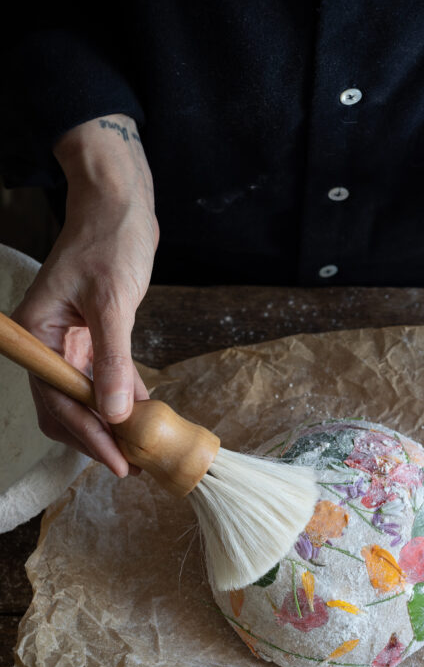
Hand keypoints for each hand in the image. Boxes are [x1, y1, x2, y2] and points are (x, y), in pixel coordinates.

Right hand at [12, 115, 158, 475]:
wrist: (118, 202)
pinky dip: (121, 397)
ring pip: (83, 398)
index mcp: (36, 333)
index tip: (118, 461)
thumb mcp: (112, 302)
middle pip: (64, 408)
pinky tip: (144, 415)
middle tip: (132, 464)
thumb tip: (114, 413)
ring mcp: (68, 341)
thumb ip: (113, 360)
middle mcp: (46, 341)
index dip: (88, 435)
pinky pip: (102, 378)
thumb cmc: (109, 240)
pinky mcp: (91, 336)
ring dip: (109, 423)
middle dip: (96, 438)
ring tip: (141, 448)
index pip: (56, 400)